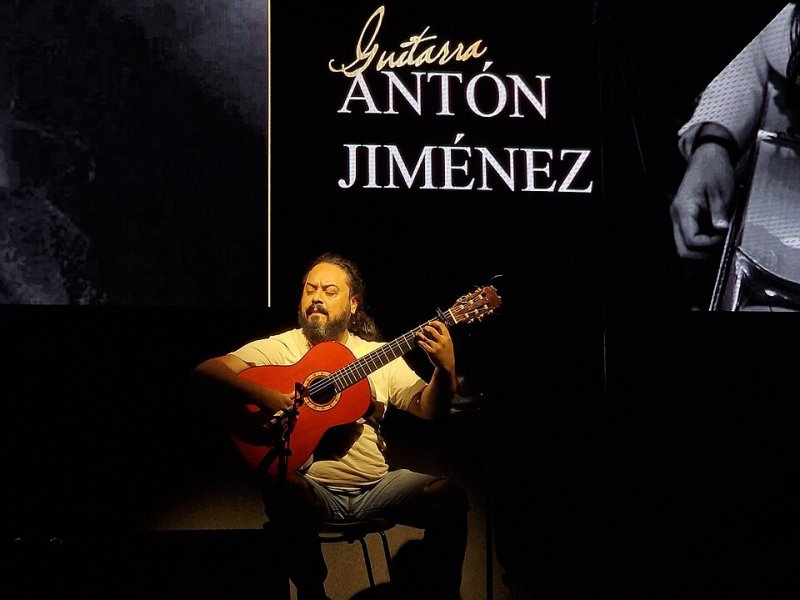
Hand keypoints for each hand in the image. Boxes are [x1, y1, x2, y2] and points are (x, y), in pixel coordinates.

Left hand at [416, 320, 454, 371]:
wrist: (446, 364)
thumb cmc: (447, 352)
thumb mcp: (448, 343)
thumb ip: (443, 335)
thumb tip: (435, 327)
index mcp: (447, 338)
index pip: (441, 326)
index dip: (435, 323)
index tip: (431, 323)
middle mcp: (442, 341)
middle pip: (432, 330)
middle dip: (427, 328)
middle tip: (424, 328)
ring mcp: (436, 346)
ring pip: (426, 337)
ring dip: (420, 334)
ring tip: (418, 333)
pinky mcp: (430, 352)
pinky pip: (423, 344)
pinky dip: (419, 342)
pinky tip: (419, 341)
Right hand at [669, 142, 734, 258]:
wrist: (708, 157)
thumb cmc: (713, 170)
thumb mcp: (721, 192)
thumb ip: (719, 214)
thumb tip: (721, 231)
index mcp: (684, 210)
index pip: (692, 240)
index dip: (710, 244)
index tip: (724, 236)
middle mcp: (677, 216)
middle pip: (682, 250)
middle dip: (702, 254)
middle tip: (720, 247)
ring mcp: (679, 218)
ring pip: (684, 247)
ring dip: (701, 250)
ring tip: (719, 242)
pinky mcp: (684, 219)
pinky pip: (688, 239)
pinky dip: (701, 243)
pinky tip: (715, 236)